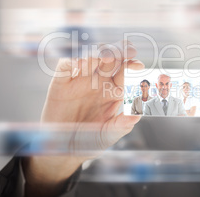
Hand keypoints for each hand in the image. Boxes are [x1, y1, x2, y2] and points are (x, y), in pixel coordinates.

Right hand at [24, 40, 143, 195]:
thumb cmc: (89, 140)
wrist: (62, 149)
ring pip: (90, 56)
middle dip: (119, 51)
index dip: (132, 65)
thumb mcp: (108, 134)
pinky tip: (82, 61)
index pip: (125, 71)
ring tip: (107, 55)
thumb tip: (138, 114)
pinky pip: (67, 63)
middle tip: (127, 50)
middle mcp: (99, 80)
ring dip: (99, 52)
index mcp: (114, 90)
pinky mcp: (62, 80)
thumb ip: (123, 124)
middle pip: (111, 58)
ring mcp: (80, 78)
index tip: (138, 65)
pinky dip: (74, 58)